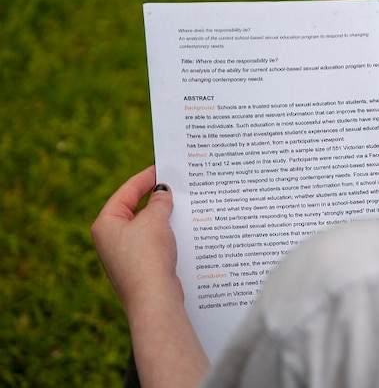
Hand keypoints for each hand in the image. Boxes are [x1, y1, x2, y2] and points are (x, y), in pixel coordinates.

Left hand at [92, 167, 210, 386]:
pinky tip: (183, 229)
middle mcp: (111, 240)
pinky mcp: (141, 268)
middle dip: (156, 198)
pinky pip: (154, 244)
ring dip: (163, 217)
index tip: (163, 168)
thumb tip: (162, 193)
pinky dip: (167, 235)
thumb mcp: (154, 220)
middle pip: (135, 210)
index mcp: (105, 224)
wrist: (153, 300)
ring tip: (183, 204)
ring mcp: (125, 256)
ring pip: (146, 228)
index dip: (145, 178)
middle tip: (176, 184)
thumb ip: (159, 202)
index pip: (126, 192)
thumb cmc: (148, 257)